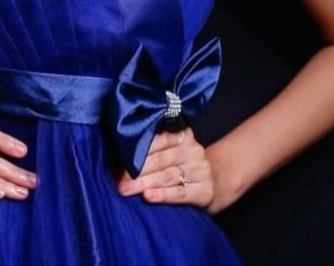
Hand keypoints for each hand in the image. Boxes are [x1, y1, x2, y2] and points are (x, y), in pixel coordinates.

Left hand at [114, 126, 234, 214]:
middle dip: (137, 170)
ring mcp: (200, 170)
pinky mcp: (205, 190)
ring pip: (168, 176)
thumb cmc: (182, 165)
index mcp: (182, 135)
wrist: (215, 183)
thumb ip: (151, 148)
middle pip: (160, 160)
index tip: (120, 159)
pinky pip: (181, 193)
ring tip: (127, 189)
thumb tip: (118, 157)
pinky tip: (149, 197)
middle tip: (119, 180)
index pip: (159, 139)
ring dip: (144, 183)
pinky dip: (163, 195)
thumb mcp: (170, 150)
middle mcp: (193, 150)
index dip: (139, 150)